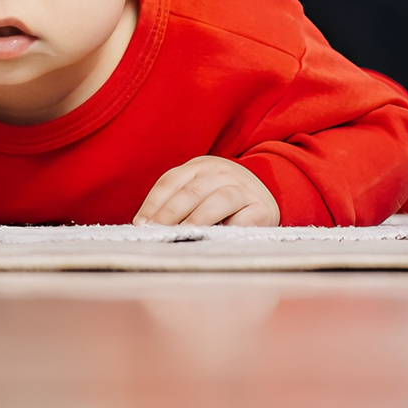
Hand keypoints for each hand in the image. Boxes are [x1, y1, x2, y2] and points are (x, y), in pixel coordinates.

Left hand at [135, 156, 279, 226]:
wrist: (265, 194)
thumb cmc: (221, 199)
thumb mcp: (197, 192)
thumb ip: (175, 203)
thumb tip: (145, 226)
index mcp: (198, 166)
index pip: (170, 181)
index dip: (153, 203)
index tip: (141, 224)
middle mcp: (220, 172)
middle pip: (191, 190)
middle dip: (170, 213)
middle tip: (156, 232)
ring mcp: (243, 188)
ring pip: (219, 200)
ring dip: (199, 219)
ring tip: (183, 235)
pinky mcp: (262, 208)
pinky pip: (244, 218)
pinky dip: (230, 228)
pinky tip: (215, 240)